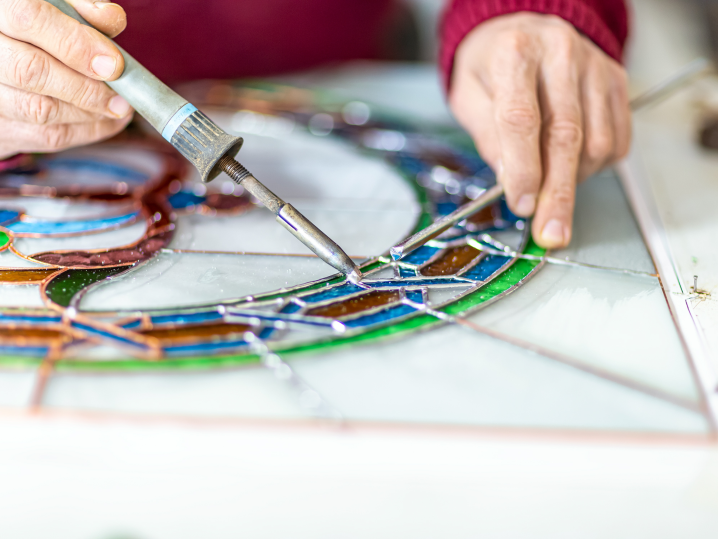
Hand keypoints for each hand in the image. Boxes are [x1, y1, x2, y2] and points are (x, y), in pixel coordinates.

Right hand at [0, 0, 131, 158]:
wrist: (7, 56)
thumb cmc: (36, 30)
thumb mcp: (54, 6)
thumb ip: (80, 8)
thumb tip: (112, 18)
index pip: (30, 19)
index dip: (76, 44)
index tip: (114, 65)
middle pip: (31, 72)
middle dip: (86, 89)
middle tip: (122, 98)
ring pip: (39, 110)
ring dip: (89, 114)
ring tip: (119, 109)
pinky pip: (43, 136)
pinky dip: (84, 131)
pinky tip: (107, 121)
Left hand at [449, 13, 630, 247]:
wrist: (522, 29)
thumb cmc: (491, 66)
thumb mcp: (468, 96)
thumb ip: (487, 137)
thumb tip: (510, 182)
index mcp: (514, 53)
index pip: (521, 119)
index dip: (522, 169)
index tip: (522, 204)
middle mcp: (560, 54)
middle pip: (565, 136)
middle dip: (557, 193)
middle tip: (551, 231)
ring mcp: (594, 66)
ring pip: (595, 141)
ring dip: (574, 180)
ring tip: (550, 186)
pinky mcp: (616, 81)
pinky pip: (616, 138)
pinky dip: (596, 165)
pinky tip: (573, 165)